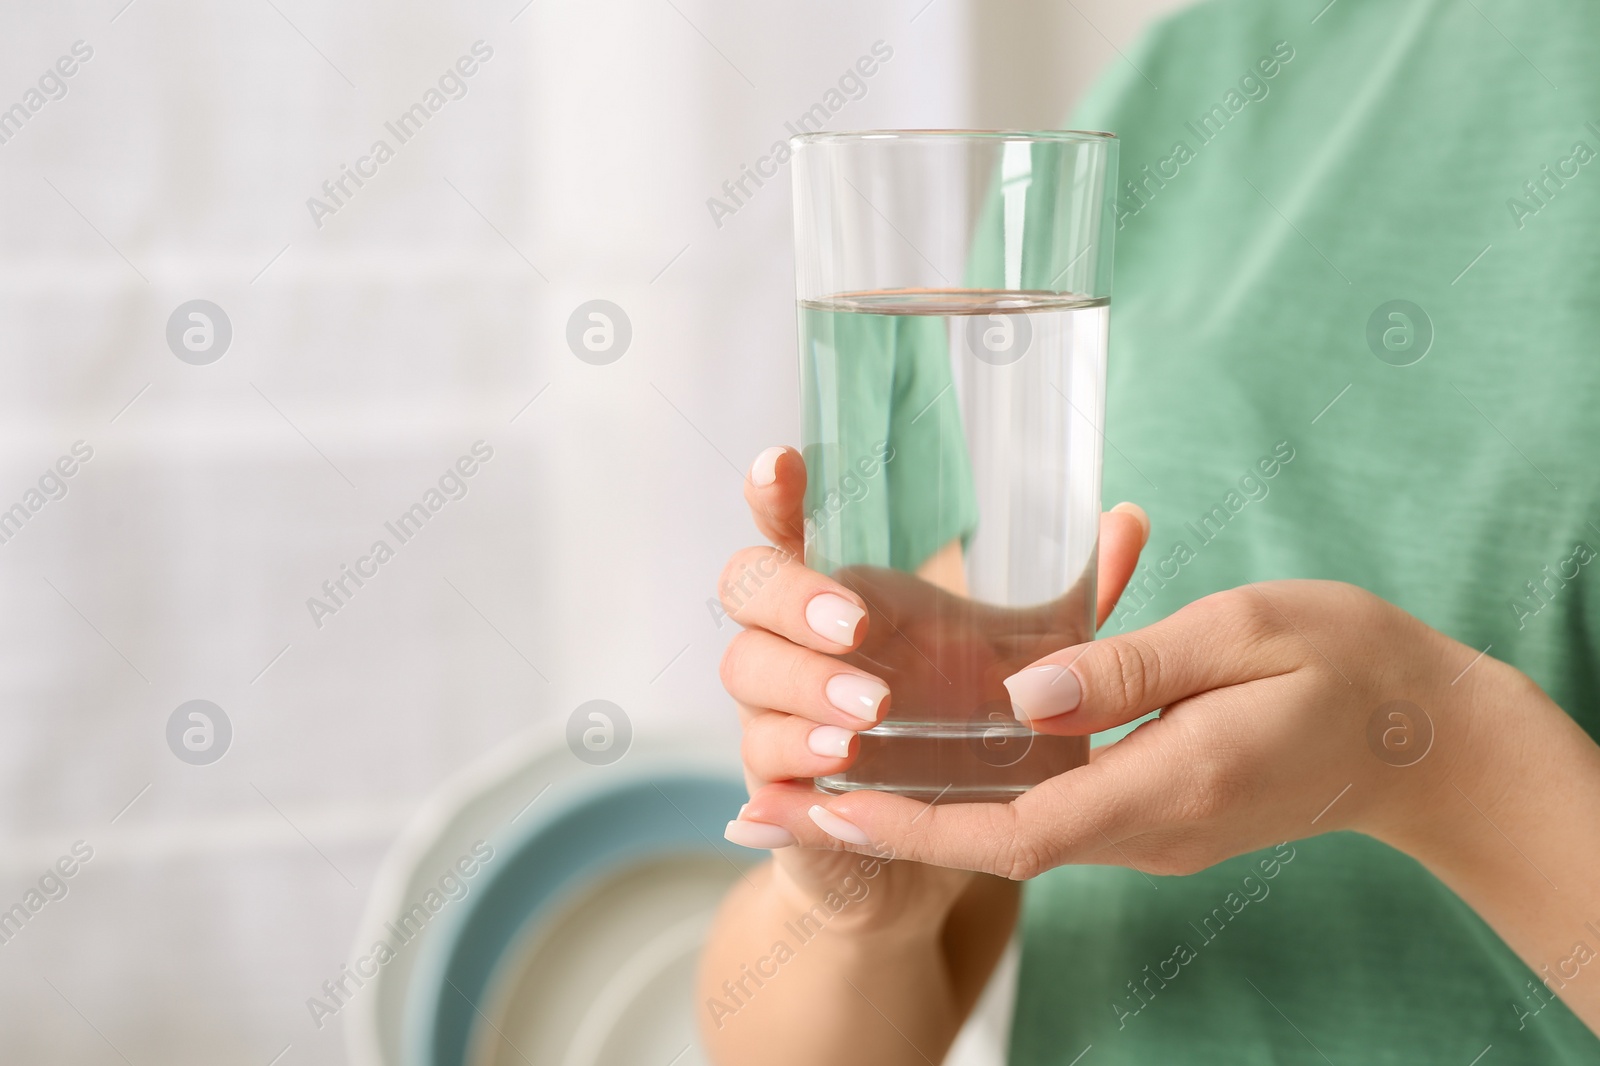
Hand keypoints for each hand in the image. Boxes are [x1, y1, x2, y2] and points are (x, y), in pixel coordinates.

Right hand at [718, 446, 1148, 923]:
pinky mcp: (774, 780)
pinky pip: (759, 755)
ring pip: (745, 669)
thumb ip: (1071, 600)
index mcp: (842, 594)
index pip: (786, 526)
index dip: (772, 493)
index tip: (782, 465)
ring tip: (866, 715)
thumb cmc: (959, 735)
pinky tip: (839, 764)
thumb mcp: (1025, 665)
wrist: (921, 850)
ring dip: (802, 686)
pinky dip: (794, 755)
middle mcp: (794, 641)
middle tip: (856, 628)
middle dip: (791, 598)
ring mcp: (774, 708)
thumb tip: (1128, 520)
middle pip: (746, 585)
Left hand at [742, 575, 1495, 880]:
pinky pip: (1048, 818)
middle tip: (777, 802)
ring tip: (818, 785)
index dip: (915, 824)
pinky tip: (921, 770)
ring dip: (918, 817)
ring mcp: (1152, 834)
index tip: (827, 807)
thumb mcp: (1242, 633)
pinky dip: (972, 802)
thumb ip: (1127, 666)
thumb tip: (1022, 693)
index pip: (1019, 829)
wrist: (1420, 737)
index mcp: (1170, 783)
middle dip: (884, 830)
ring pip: (1014, 837)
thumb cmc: (1343, 662)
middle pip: (996, 846)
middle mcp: (1149, 829)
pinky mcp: (1154, 817)